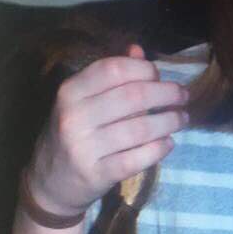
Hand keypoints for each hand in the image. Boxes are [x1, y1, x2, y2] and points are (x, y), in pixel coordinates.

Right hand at [26, 44, 188, 216]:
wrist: (49, 183)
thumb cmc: (73, 134)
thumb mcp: (82, 102)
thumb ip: (110, 77)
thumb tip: (139, 50)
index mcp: (71, 91)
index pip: (114, 68)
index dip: (144, 68)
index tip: (160, 76)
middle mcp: (73, 117)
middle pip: (133, 96)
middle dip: (167, 93)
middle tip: (183, 97)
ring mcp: (83, 147)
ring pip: (140, 129)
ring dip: (170, 121)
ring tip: (182, 119)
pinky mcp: (96, 175)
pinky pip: (137, 159)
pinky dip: (159, 149)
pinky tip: (169, 143)